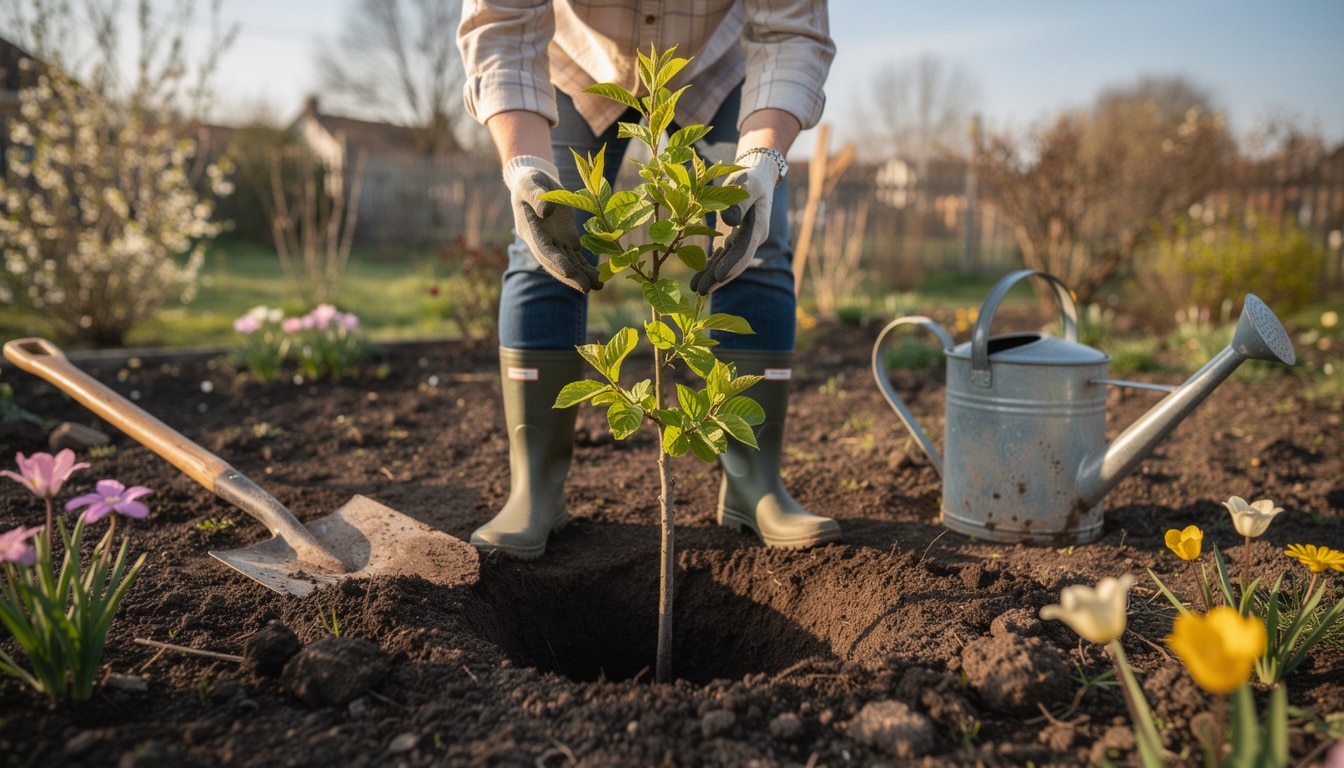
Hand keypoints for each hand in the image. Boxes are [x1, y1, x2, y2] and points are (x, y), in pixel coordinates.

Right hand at [505, 156, 601, 292]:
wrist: (535, 182)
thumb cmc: (530, 180)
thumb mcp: (530, 183)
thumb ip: (536, 196)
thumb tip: (546, 211)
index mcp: (530, 231)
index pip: (543, 250)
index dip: (556, 261)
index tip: (569, 271)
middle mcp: (542, 242)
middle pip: (557, 263)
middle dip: (571, 276)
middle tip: (587, 288)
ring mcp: (555, 242)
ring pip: (569, 263)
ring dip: (583, 275)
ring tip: (600, 286)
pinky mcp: (567, 240)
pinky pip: (577, 257)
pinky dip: (587, 267)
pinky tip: (600, 276)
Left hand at [690, 153, 779, 294]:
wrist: (756, 176)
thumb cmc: (750, 178)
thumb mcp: (747, 185)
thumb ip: (739, 204)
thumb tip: (728, 221)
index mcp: (758, 227)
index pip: (744, 251)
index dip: (731, 265)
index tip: (718, 276)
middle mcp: (752, 238)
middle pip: (736, 263)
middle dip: (719, 278)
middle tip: (702, 291)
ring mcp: (742, 240)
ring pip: (727, 262)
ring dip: (713, 277)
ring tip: (696, 289)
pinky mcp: (732, 238)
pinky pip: (722, 256)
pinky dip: (710, 267)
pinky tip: (699, 278)